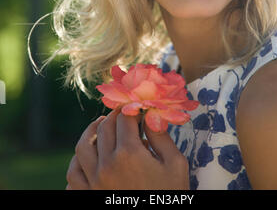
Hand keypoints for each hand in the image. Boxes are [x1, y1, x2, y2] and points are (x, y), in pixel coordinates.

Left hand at [66, 108, 189, 189]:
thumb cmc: (169, 195)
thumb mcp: (175, 164)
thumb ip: (161, 135)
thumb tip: (150, 114)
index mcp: (129, 153)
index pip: (124, 118)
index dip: (131, 109)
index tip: (137, 108)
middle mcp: (107, 165)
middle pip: (103, 128)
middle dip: (113, 117)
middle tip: (122, 115)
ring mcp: (94, 183)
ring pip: (82, 148)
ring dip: (90, 133)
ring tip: (98, 126)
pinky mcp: (88, 197)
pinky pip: (73, 176)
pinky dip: (77, 163)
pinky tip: (87, 158)